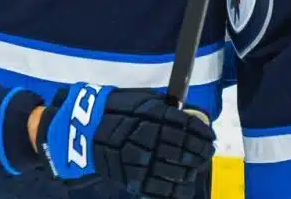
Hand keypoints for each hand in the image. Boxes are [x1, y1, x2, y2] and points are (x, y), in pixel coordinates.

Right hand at [36, 83, 214, 198]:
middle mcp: (148, 140)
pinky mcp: (132, 180)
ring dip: (191, 170)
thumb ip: (163, 108)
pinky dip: (176, 190)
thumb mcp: (138, 100)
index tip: (210, 136)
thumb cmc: (111, 110)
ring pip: (176, 172)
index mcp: (150, 117)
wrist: (79, 131)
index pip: (186, 127)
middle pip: (185, 150)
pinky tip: (183, 185)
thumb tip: (190, 115)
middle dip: (200, 153)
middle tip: (207, 153)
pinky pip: (160, 190)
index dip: (202, 133)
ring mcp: (140, 162)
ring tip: (196, 167)